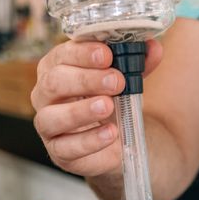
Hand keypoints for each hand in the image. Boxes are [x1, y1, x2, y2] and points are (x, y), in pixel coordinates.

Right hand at [31, 39, 162, 177]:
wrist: (117, 137)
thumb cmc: (111, 98)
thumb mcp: (126, 78)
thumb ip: (137, 63)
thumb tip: (153, 48)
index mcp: (56, 68)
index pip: (61, 55)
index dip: (82, 53)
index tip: (107, 54)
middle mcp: (44, 95)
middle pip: (53, 83)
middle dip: (85, 80)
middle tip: (116, 81)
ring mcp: (47, 124)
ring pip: (51, 117)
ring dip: (81, 110)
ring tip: (108, 106)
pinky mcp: (58, 151)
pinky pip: (66, 147)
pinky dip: (90, 140)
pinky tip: (110, 133)